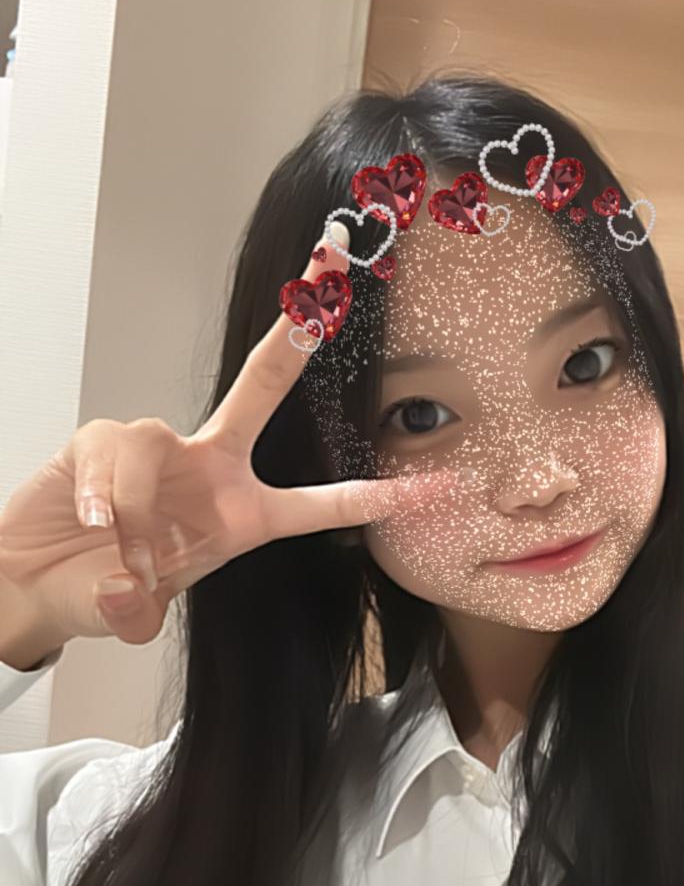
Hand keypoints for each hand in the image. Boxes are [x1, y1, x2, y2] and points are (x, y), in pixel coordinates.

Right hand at [0, 223, 458, 647]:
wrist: (35, 581)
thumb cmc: (99, 590)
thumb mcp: (131, 611)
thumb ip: (134, 607)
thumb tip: (125, 587)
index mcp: (242, 517)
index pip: (321, 507)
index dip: (378, 498)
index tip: (441, 485)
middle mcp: (211, 469)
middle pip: (263, 386)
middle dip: (297, 332)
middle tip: (330, 274)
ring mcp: (158, 449)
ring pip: (157, 439)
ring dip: (134, 499)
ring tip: (113, 543)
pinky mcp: (100, 439)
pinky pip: (109, 448)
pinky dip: (99, 488)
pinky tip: (89, 520)